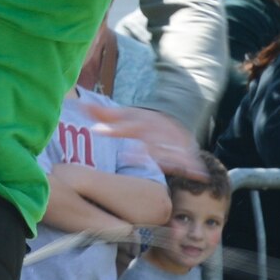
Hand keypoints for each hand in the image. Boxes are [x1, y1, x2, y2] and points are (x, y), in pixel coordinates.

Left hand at [79, 99, 204, 177]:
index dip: (115, 129)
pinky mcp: (186, 151)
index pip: (128, 125)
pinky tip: (199, 174)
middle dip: (146, 147)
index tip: (98, 131)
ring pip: (172, 150)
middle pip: (152, 139)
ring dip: (170, 157)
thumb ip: (105, 114)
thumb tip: (80, 105)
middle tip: (134, 156)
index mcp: (144, 121)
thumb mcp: (126, 114)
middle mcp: (160, 130)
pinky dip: (194, 166)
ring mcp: (174, 141)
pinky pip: (190, 159)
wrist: (173, 120)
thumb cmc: (143, 121)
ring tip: (164, 163)